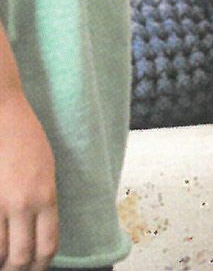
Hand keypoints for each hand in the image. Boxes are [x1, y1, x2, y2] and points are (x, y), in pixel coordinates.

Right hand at [0, 93, 57, 270]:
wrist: (3, 116)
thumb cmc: (27, 141)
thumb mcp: (47, 170)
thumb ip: (43, 202)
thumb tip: (37, 233)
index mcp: (47, 195)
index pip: (48, 245)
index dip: (41, 266)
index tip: (37, 270)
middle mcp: (24, 203)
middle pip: (22, 257)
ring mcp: (0, 203)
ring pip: (0, 253)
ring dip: (1, 263)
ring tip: (3, 264)